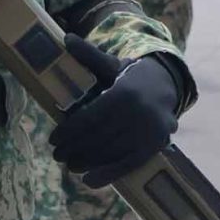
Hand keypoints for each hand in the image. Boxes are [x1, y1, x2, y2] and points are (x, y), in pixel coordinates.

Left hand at [48, 34, 179, 187]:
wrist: (165, 86)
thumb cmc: (129, 77)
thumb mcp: (110, 64)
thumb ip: (88, 54)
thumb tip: (65, 38)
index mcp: (124, 93)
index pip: (90, 117)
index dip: (69, 131)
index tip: (53, 140)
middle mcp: (138, 114)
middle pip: (99, 137)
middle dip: (75, 148)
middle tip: (57, 155)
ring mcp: (148, 132)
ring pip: (112, 152)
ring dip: (88, 162)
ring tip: (69, 165)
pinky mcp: (154, 147)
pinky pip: (129, 164)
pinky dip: (109, 174)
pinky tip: (89, 181)